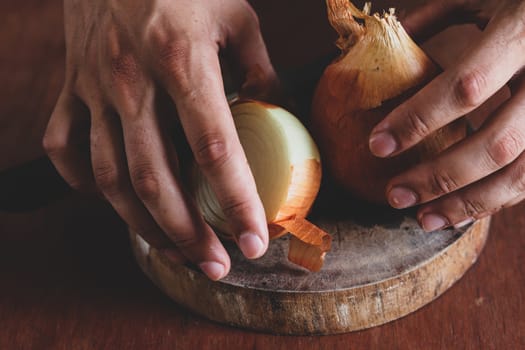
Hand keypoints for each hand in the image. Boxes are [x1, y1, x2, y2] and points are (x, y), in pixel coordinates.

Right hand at [44, 0, 277, 279]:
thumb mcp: (236, 15)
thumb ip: (260, 70)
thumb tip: (278, 114)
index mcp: (181, 60)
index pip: (213, 148)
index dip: (236, 201)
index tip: (254, 242)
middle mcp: (131, 82)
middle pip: (155, 179)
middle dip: (187, 234)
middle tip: (216, 265)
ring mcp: (93, 87)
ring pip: (109, 177)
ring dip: (142, 223)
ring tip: (175, 251)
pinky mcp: (69, 87)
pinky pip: (64, 147)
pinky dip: (83, 181)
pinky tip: (112, 198)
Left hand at [368, 0, 524, 230]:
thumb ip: (433, 17)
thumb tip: (380, 45)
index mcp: (522, 33)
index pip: (466, 87)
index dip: (419, 120)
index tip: (377, 145)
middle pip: (495, 144)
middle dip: (439, 177)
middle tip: (394, 195)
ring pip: (522, 173)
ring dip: (468, 204)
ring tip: (423, 219)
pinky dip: (494, 201)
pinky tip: (459, 213)